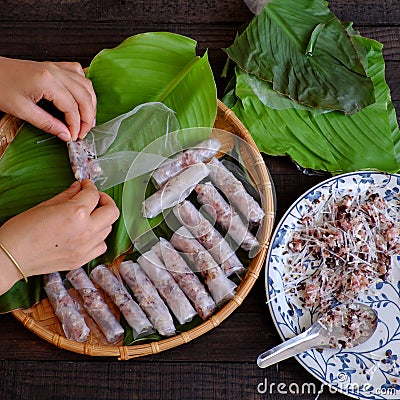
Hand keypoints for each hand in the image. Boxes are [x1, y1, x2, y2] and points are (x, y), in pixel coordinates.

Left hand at [0, 57, 95, 140]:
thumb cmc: (0, 86)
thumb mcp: (22, 110)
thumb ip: (47, 123)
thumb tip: (65, 135)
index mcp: (46, 81)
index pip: (72, 107)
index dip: (76, 125)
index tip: (74, 136)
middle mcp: (55, 72)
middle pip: (84, 97)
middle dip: (87, 117)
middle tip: (83, 132)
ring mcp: (57, 67)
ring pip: (86, 86)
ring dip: (90, 104)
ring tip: (86, 119)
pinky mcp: (56, 66)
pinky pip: (79, 74)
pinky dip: (85, 88)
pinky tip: (82, 98)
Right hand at [0, 180, 118, 293]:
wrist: (11, 257)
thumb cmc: (22, 230)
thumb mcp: (45, 205)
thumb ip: (67, 196)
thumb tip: (78, 187)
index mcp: (76, 213)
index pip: (93, 194)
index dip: (90, 186)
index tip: (85, 185)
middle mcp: (86, 230)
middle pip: (112, 212)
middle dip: (106, 201)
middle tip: (95, 198)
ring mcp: (86, 247)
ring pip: (108, 229)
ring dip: (102, 219)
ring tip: (90, 216)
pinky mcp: (82, 259)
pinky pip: (101, 246)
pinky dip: (98, 238)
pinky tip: (87, 233)